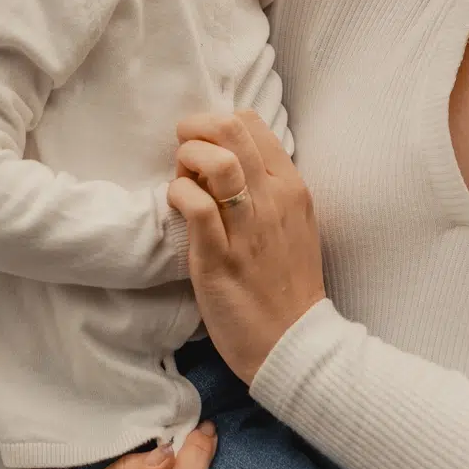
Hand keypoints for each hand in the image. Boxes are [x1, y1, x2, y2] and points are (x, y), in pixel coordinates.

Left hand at [170, 110, 325, 384]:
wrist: (293, 343)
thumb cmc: (286, 284)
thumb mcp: (292, 225)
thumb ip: (266, 190)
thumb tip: (227, 162)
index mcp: (292, 188)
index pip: (252, 124)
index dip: (219, 127)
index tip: (206, 149)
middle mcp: (274, 201)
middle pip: (232, 131)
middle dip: (196, 128)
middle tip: (182, 148)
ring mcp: (248, 229)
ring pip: (218, 162)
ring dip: (188, 158)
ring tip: (181, 177)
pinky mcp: (220, 258)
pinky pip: (196, 207)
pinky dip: (179, 193)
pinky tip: (176, 203)